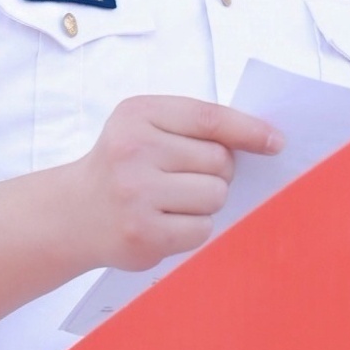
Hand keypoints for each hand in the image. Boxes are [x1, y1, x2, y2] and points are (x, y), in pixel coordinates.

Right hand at [81, 95, 284, 270]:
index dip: (249, 130)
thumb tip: (262, 139)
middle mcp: (134, 151)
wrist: (73, 213)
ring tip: (172, 201)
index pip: (209, 119)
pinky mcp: (143, 234)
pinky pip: (202, 229)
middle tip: (184, 177)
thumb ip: (195, 126)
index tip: (275, 142)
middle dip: (217, 172)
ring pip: (215, 196)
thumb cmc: (123, 166)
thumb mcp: (146, 127)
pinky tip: (165, 222)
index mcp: (138, 114)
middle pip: (220, 162)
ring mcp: (137, 194)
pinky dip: (193, 228)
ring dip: (206, 202)